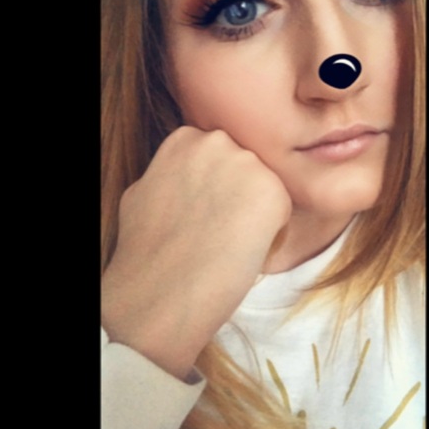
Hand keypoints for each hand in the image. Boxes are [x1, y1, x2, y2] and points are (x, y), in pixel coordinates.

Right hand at [101, 127, 291, 378]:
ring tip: (231, 242)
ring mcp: (247, 164)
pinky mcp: (274, 192)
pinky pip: (283, 212)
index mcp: (186, 137)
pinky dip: (273, 234)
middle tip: (222, 227)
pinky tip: (246, 252)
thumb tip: (183, 177)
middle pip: (245, 166)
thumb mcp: (145, 191)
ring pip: (266, 187)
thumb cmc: (145, 251)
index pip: (219, 154)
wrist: (161, 291)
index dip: (217, 186)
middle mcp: (218, 141)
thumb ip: (172, 173)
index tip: (207, 211)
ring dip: (258, 212)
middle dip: (240, 192)